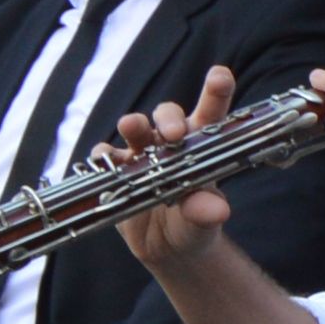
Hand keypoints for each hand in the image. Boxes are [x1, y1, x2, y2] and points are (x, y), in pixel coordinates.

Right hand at [105, 69, 241, 269]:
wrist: (165, 248)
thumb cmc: (193, 225)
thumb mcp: (202, 222)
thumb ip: (206, 211)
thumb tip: (217, 210)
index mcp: (201, 145)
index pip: (211, 113)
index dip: (216, 92)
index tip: (220, 75)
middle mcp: (170, 142)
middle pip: (168, 114)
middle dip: (168, 118)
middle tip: (172, 133)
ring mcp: (141, 153)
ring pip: (135, 128)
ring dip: (133, 125)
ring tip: (131, 126)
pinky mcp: (116, 170)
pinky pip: (105, 156)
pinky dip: (104, 157)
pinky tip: (104, 161)